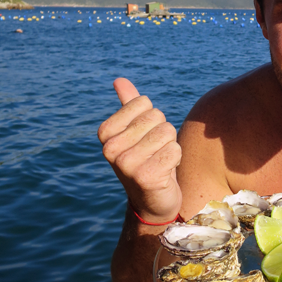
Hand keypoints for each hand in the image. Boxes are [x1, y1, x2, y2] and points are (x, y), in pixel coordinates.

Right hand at [98, 78, 182, 222]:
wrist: (152, 201)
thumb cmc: (146, 160)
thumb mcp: (135, 132)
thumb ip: (128, 106)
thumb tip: (119, 80)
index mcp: (106, 132)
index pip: (144, 103)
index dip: (152, 119)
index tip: (144, 139)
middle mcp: (111, 148)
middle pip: (157, 117)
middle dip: (163, 133)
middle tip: (154, 152)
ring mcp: (126, 164)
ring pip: (168, 133)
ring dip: (170, 146)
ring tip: (159, 162)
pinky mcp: (145, 177)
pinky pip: (175, 150)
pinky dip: (175, 159)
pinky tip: (165, 172)